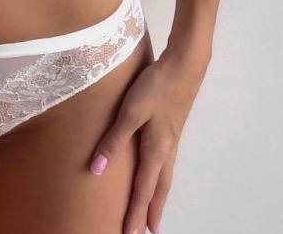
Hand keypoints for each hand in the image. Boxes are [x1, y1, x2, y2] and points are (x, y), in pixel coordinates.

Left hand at [89, 47, 208, 232]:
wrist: (185, 65)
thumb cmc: (156, 86)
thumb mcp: (131, 111)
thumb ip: (114, 139)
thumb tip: (97, 170)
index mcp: (156, 149)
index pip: (143, 189)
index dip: (136, 213)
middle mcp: (166, 150)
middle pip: (159, 189)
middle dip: (151, 211)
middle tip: (149, 232)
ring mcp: (172, 139)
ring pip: (165, 177)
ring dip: (158, 197)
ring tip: (154, 212)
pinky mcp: (172, 128)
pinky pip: (167, 164)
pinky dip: (161, 178)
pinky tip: (157, 172)